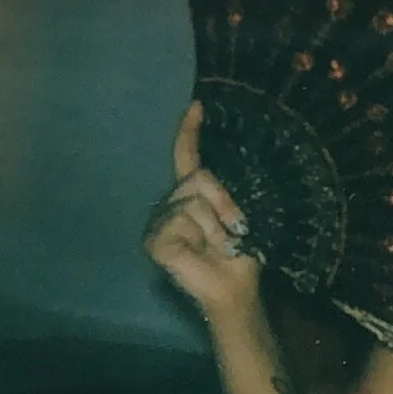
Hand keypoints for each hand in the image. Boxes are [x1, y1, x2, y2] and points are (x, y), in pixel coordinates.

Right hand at [144, 102, 261, 320]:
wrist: (236, 288)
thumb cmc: (238, 255)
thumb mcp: (236, 217)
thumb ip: (222, 197)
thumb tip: (208, 182)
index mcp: (190, 195)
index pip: (186, 158)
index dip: (189, 132)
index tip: (197, 106)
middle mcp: (169, 204)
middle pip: (198, 177)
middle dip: (224, 202)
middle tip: (233, 230)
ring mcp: (158, 222)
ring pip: (192, 201)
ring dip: (215, 225)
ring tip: (217, 245)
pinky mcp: (153, 241)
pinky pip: (181, 220)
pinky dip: (199, 236)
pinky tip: (198, 252)